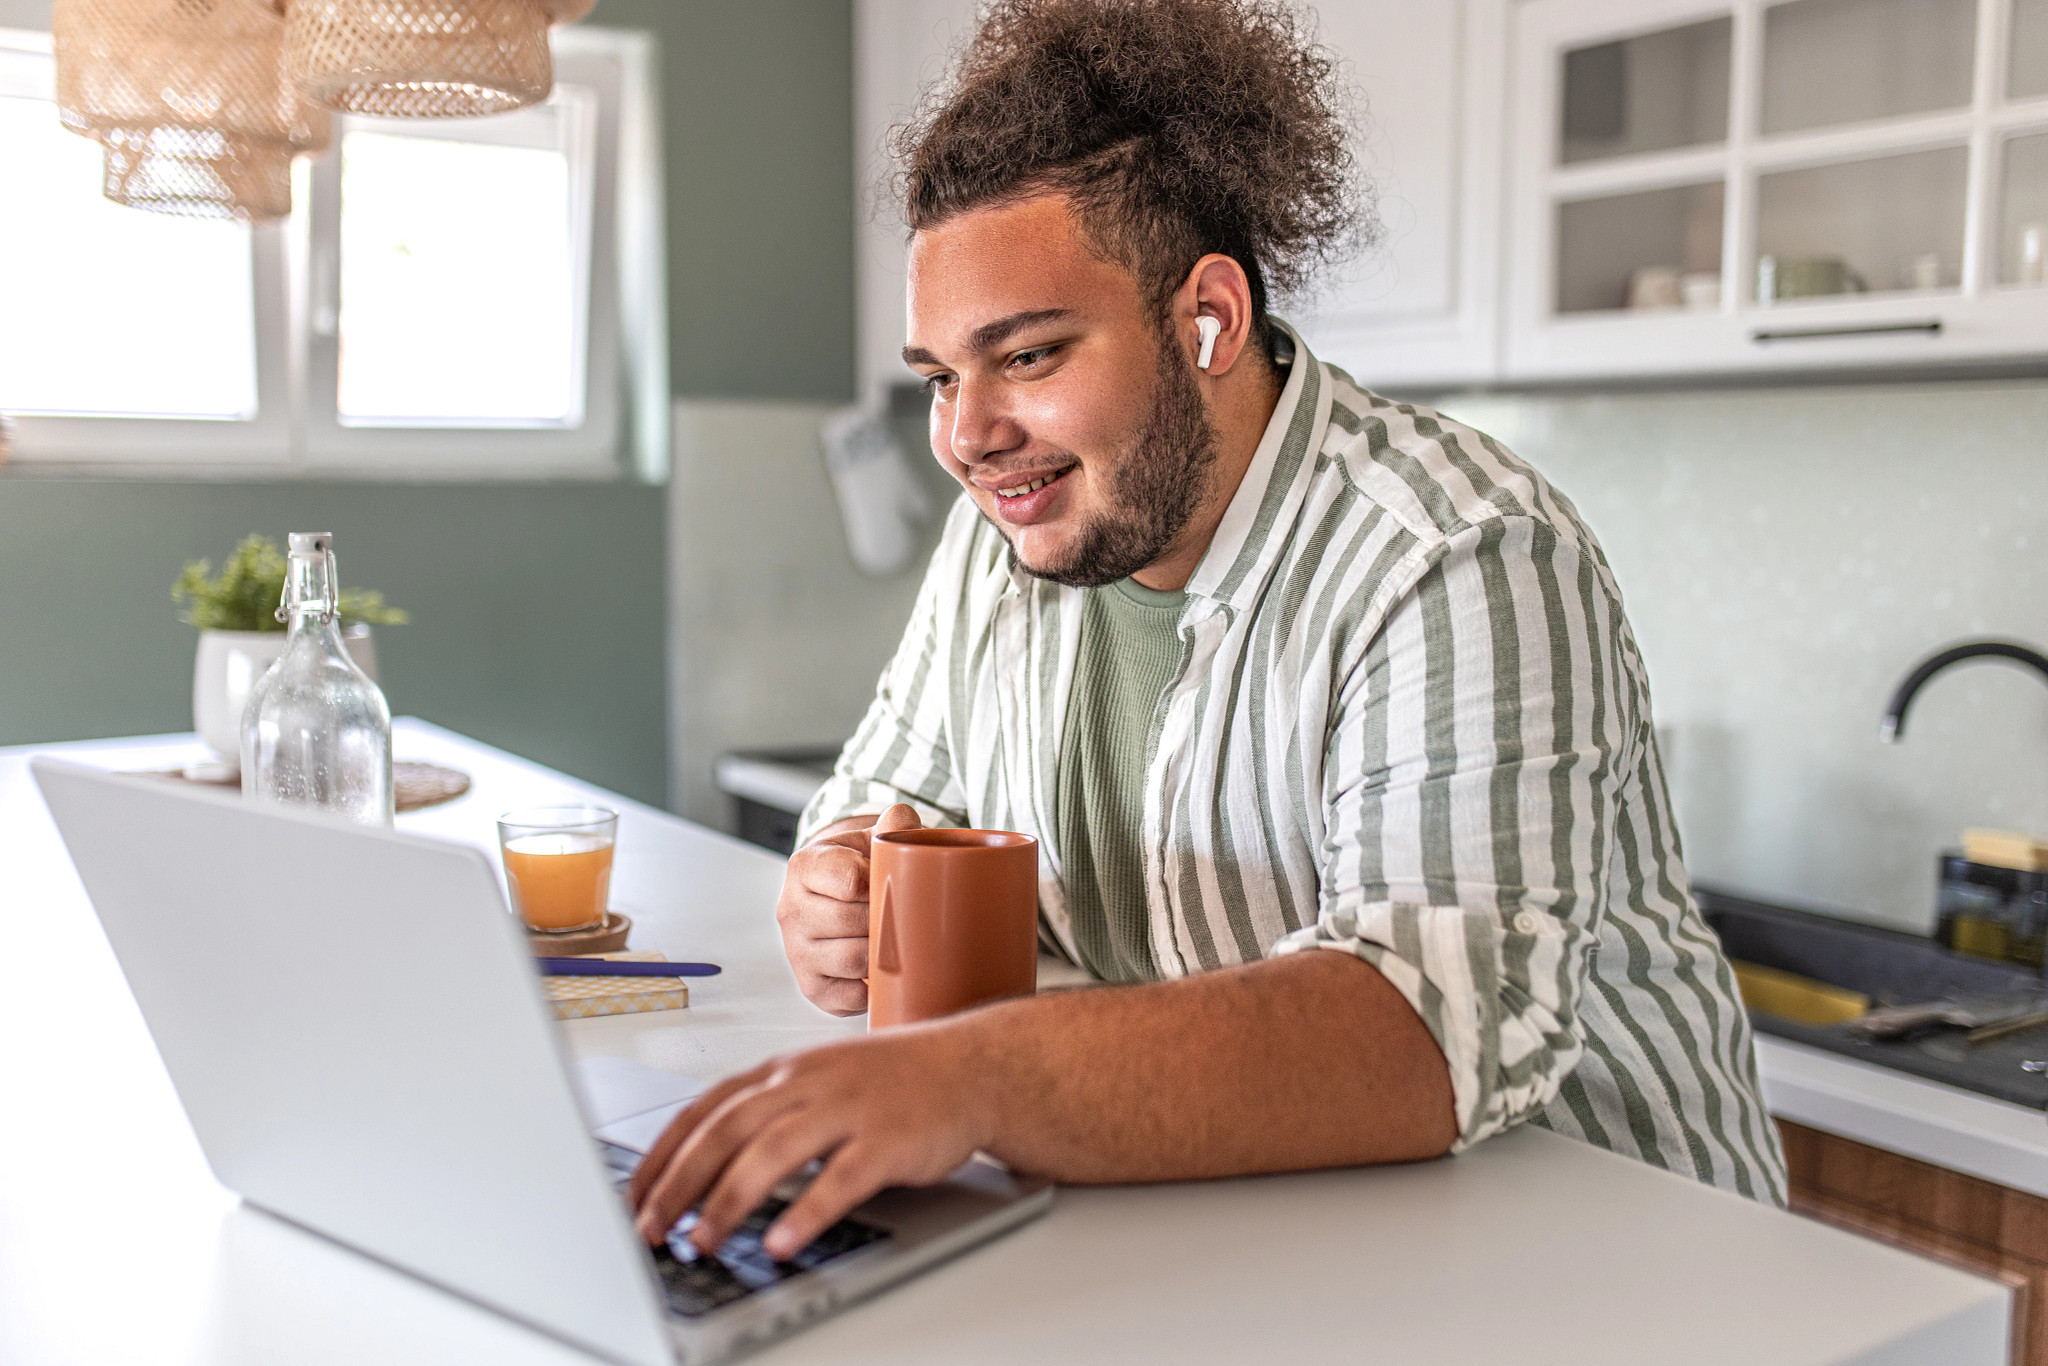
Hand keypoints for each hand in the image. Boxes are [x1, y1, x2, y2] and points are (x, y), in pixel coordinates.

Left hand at [628, 1023, 993, 1260]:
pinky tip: (783, 1243)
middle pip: (727, 1130)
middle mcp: (807, 1085)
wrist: (969, 1067)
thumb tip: (700, 1167)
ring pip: (773, 1151)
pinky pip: (840, 1179)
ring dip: (730, 1200)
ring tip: (703, 1241)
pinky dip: (807, 1212)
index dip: (662, 1155)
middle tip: (651, 1229)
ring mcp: (848, 1109)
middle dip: (680, 1184)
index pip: (704, 1109)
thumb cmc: (890, 1082)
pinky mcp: (887, 1140)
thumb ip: (765, 1113)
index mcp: (783, 1071)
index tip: (634, 1199)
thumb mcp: (817, 1081)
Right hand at [775, 803, 921, 1014]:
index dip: (882, 884)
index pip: (850, 880)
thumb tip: (903, 819)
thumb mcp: (871, 840)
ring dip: (882, 952)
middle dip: (886, 919)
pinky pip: (851, 997)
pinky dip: (873, 987)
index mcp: (804, 866)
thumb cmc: (858, 869)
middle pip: (853, 922)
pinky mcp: (811, 987)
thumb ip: (892, 826)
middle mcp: (790, 910)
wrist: (834, 899)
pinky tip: (881, 970)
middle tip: (903, 914)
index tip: (892, 882)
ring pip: (853, 960)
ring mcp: (797, 952)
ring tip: (894, 939)